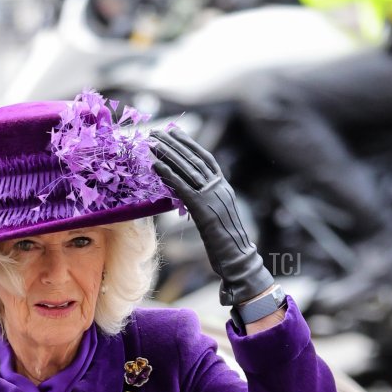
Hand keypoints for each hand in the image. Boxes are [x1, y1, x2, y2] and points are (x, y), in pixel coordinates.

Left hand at [146, 124, 271, 306]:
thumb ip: (205, 204)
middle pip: (194, 159)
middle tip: (157, 131)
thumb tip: (189, 197)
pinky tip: (155, 165)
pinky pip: (183, 188)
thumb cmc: (226, 246)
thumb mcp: (215, 218)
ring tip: (152, 143)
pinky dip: (169, 174)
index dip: (188, 144)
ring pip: (188, 169)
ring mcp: (213, 197)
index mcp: (223, 187)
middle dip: (174, 143)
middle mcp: (220, 187)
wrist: (239, 260)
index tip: (174, 131)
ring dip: (168, 154)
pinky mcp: (205, 210)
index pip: (205, 159)